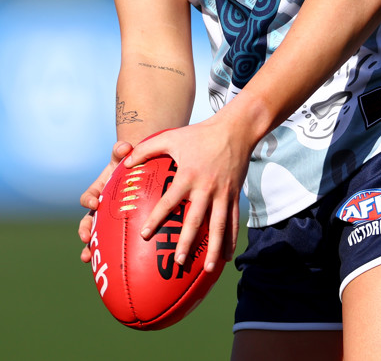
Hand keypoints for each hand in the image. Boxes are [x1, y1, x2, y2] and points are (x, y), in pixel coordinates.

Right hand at [78, 141, 132, 261]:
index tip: (95, 203)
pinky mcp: (116, 228)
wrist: (137, 172)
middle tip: (86, 237)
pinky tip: (110, 264)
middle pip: (86, 220)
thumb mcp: (124, 156)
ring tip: (87, 257)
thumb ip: (121, 150)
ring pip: (94, 235)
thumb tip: (125, 147)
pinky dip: (106, 252)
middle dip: (84, 229)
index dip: (89, 200)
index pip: (88, 196)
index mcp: (98, 190)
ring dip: (88, 246)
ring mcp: (106, 219)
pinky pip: (109, 242)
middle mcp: (99, 207)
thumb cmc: (129, 163)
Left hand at [122, 119, 249, 272]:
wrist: (235, 129)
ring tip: (209, 270)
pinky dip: (231, 240)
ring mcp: (223, 193)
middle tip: (178, 263)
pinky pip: (234, 221)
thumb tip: (125, 163)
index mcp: (188, 175)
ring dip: (214, 249)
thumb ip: (147, 149)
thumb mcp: (171, 137)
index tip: (145, 236)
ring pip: (219, 226)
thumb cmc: (200, 133)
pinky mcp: (235, 195)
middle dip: (187, 243)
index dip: (157, 218)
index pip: (170, 201)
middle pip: (196, 220)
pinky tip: (227, 257)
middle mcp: (206, 187)